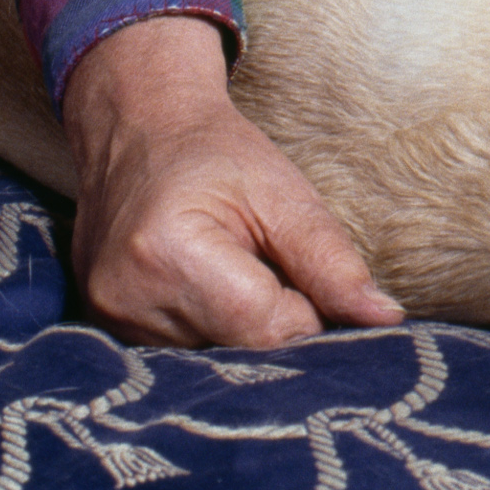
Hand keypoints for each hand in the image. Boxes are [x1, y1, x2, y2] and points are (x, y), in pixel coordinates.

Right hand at [59, 12, 400, 346]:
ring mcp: (108, 319)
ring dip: (237, 331)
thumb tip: (385, 319)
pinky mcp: (104, 329)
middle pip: (235, 353)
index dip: (305, 315)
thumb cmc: (216, 154)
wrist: (137, 128)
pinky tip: (207, 290)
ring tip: (233, 270)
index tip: (310, 283)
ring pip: (210, 361)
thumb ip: (333, 262)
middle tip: (278, 276)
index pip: (265, 328)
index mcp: (170, 253)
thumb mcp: (284, 192)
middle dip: (274, 328)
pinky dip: (208, 332)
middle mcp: (127, 298)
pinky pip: (179, 355)